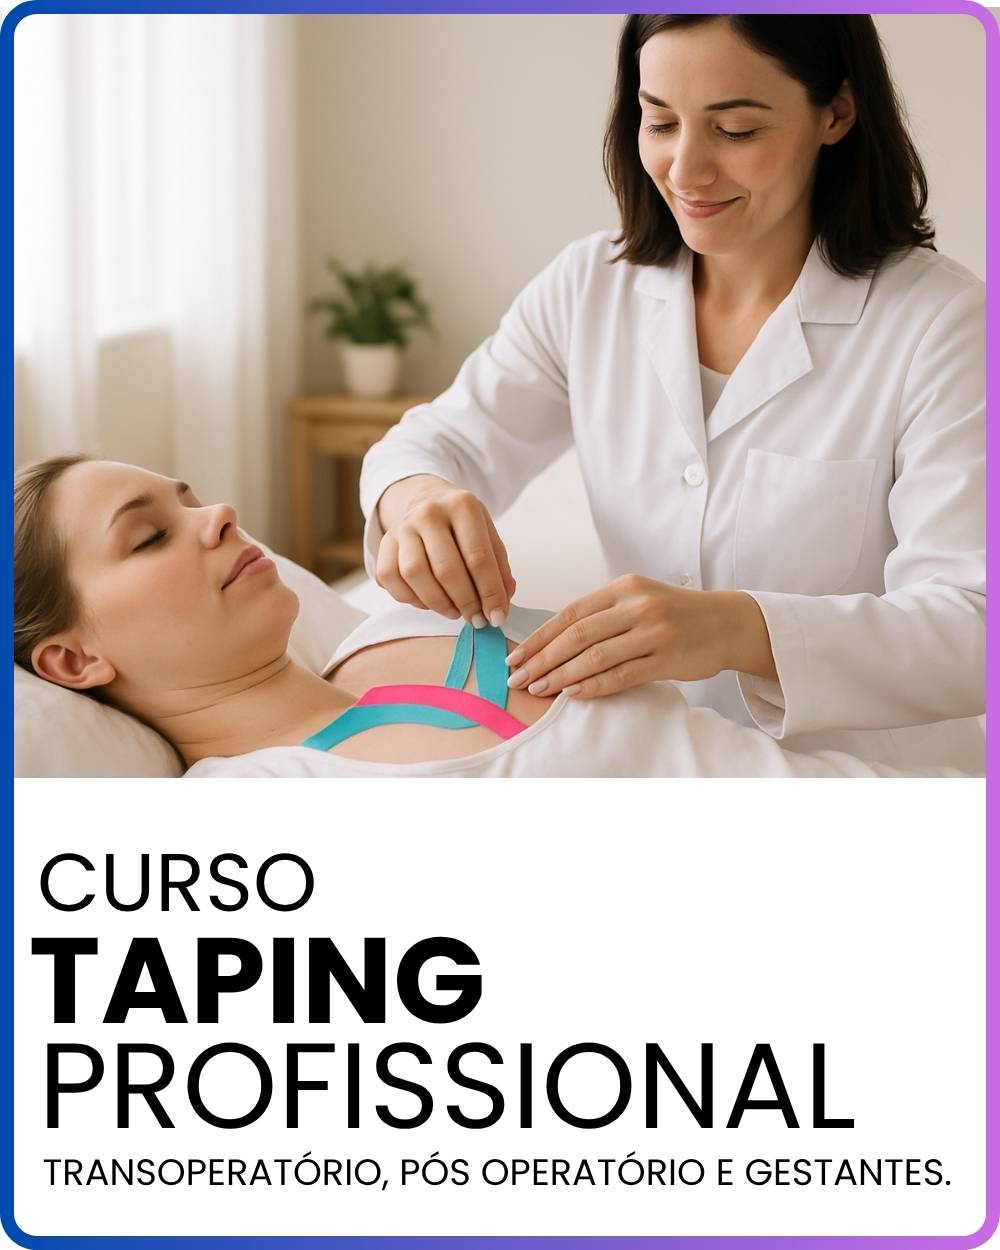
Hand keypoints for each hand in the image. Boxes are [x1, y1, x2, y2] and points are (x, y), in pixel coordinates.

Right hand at [375, 475, 516, 623]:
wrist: (428, 502)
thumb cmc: (463, 527)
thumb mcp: (489, 537)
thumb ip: (499, 570)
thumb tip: (499, 608)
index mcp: (463, 506)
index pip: (478, 556)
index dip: (490, 592)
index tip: (497, 617)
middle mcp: (429, 512)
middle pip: (446, 568)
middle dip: (465, 602)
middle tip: (476, 618)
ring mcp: (403, 526)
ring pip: (415, 574)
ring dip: (438, 603)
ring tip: (454, 611)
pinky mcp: (384, 543)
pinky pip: (390, 578)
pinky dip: (410, 598)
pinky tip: (428, 601)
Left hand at [504, 574, 776, 698]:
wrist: (727, 623)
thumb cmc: (675, 614)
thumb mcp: (637, 600)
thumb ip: (601, 615)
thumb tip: (551, 641)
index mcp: (623, 587)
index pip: (570, 613)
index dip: (539, 637)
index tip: (516, 655)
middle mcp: (637, 605)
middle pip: (577, 635)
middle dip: (542, 659)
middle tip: (518, 678)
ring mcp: (654, 631)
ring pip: (596, 656)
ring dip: (561, 675)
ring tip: (538, 689)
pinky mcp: (668, 657)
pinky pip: (622, 674)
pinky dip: (594, 686)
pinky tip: (572, 694)